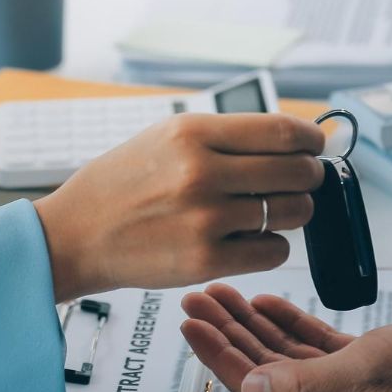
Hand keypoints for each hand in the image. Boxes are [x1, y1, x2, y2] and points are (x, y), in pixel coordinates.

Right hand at [34, 113, 324, 300]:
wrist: (77, 234)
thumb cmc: (125, 184)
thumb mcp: (167, 138)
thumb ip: (227, 137)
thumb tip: (294, 139)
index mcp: (194, 132)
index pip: (284, 132)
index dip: (312, 142)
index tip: (315, 148)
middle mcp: (201, 171)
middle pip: (297, 172)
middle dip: (309, 178)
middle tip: (302, 183)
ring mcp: (205, 217)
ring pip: (293, 213)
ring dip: (294, 213)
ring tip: (273, 212)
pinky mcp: (205, 259)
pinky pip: (274, 251)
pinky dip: (272, 246)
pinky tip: (252, 239)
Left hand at [180, 284, 391, 391]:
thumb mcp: (370, 370)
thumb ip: (308, 380)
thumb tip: (254, 384)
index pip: (254, 385)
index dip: (217, 353)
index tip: (190, 322)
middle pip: (261, 367)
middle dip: (225, 332)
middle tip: (196, 297)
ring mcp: (346, 387)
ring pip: (282, 353)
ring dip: (250, 324)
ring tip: (221, 294)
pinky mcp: (364, 367)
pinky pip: (312, 346)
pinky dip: (288, 324)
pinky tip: (266, 304)